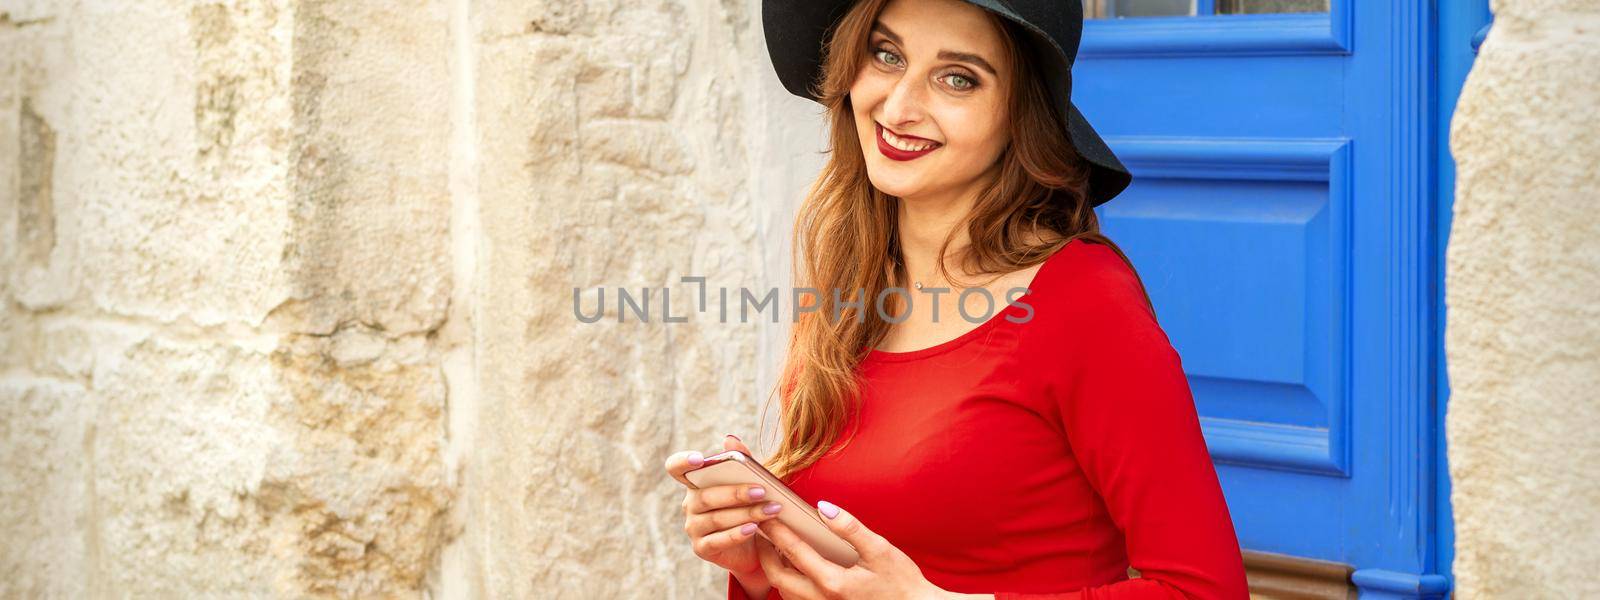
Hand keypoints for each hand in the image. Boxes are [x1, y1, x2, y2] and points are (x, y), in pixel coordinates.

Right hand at [665, 435, 783, 587]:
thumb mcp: (748, 483)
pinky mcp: (701, 548)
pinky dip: (737, 534)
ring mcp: (693, 527)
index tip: (700, 459)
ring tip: (771, 510)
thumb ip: (740, 460)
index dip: (683, 462)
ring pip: (717, 518)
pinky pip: (718, 540)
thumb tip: (730, 440)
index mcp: (695, 483)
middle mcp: (689, 504)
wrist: (755, 546)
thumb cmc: (748, 507)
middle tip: (762, 491)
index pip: (676, 468)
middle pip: (707, 496)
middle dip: (737, 493)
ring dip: (747, 513)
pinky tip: (754, 528)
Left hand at [756, 499, 949, 599]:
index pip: (794, 553)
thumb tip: (824, 508)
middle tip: (761, 530)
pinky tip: (795, 565)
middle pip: (778, 577)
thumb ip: (849, 528)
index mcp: (833, 583)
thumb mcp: (880, 550)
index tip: (766, 514)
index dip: (777, 531)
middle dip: (765, 553)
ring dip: (775, 568)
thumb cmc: (901, 582)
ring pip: (785, 591)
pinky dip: (790, 580)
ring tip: (774, 545)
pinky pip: (798, 597)